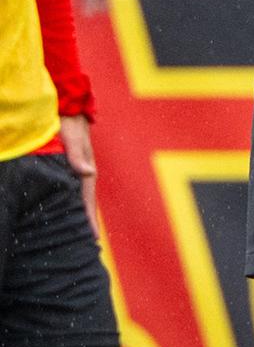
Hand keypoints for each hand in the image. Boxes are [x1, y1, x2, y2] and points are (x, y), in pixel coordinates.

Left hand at [58, 114, 98, 236]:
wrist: (70, 102)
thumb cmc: (68, 120)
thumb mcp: (72, 136)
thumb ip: (77, 154)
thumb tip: (86, 172)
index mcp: (86, 169)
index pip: (88, 200)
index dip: (90, 220)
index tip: (93, 240)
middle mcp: (85, 171)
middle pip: (87, 202)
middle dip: (89, 221)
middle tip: (88, 244)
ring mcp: (80, 168)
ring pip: (81, 196)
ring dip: (83, 212)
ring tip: (81, 230)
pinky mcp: (74, 164)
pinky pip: (74, 188)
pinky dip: (75, 201)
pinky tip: (69, 207)